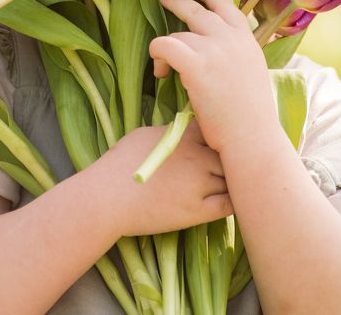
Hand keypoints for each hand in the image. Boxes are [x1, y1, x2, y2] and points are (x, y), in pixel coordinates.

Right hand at [86, 121, 232, 237]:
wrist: (106, 198)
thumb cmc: (118, 164)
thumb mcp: (144, 136)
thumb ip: (170, 133)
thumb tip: (181, 133)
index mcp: (185, 137)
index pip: (218, 129)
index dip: (220, 136)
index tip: (218, 143)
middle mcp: (197, 158)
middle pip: (230, 155)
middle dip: (230, 160)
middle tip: (226, 167)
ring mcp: (200, 185)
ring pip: (232, 180)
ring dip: (232, 181)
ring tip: (232, 184)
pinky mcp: (198, 211)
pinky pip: (229, 205)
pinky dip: (234, 202)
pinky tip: (231, 201)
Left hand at [151, 0, 278, 152]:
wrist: (252, 136)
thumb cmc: (250, 114)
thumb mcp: (251, 70)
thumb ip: (235, 51)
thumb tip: (214, 44)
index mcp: (246, 38)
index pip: (225, 3)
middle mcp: (230, 37)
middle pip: (196, 9)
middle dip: (177, 1)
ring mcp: (213, 48)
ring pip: (177, 33)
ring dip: (166, 49)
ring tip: (163, 69)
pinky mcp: (195, 64)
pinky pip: (163, 45)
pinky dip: (157, 56)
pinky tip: (160, 73)